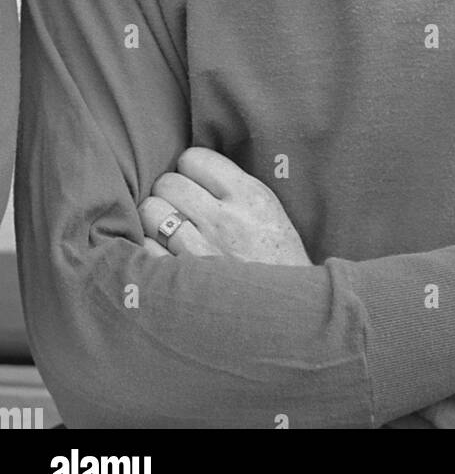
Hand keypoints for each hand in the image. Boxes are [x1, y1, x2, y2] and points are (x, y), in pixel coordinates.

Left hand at [138, 147, 311, 266]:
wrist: (290, 315)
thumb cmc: (279, 261)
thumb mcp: (271, 212)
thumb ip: (236, 187)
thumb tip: (194, 167)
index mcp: (250, 195)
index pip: (194, 158)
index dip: (190, 170)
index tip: (195, 184)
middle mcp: (224, 218)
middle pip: (168, 181)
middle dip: (170, 192)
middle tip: (181, 208)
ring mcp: (200, 249)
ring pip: (151, 210)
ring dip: (156, 219)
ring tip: (169, 230)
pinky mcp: (183, 280)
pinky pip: (146, 248)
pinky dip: (149, 251)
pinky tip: (165, 257)